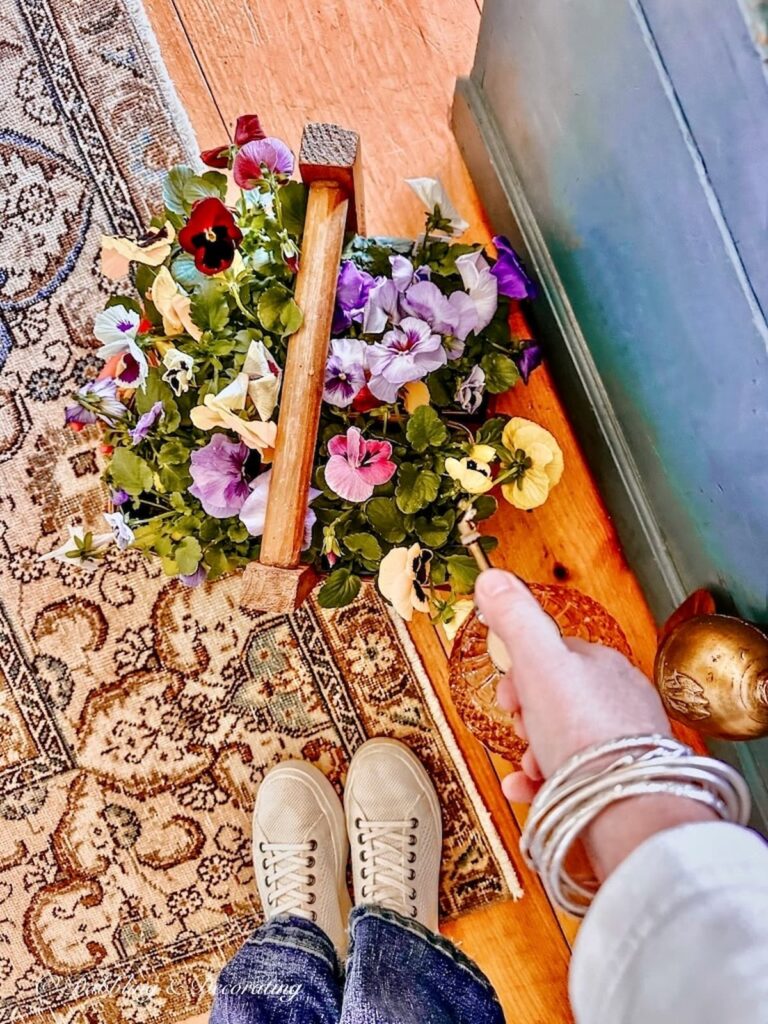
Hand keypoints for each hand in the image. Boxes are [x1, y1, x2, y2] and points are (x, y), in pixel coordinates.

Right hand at [475, 569, 715, 878]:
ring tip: (525, 764)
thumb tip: (492, 577)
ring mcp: (624, 745)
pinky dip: (545, 783)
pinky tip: (528, 790)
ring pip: (566, 740)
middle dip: (527, 715)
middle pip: (559, 698)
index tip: (506, 690)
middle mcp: (620, 702)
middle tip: (515, 725)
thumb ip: (516, 620)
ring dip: (533, 751)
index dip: (522, 670)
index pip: (557, 654)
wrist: (626, 808)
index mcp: (603, 665)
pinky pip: (575, 778)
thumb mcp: (540, 664)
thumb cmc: (584, 732)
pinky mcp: (621, 785)